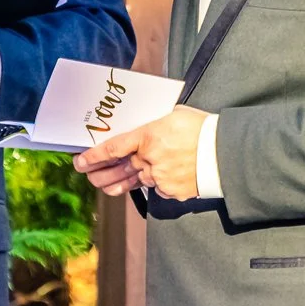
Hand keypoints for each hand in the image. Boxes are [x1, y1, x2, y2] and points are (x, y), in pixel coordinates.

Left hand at [74, 107, 210, 199]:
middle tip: (88, 174)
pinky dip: (153, 183)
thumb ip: (153, 123)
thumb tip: (142, 126)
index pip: (112, 148)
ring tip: (105, 185)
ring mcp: (159, 178)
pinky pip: (156, 188)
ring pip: (134, 181)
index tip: (80, 161)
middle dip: (100, 173)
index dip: (93, 156)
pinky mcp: (170, 191)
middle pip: (118, 169)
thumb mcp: (173, 115)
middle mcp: (148, 159)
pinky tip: (151, 180)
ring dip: (117, 183)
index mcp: (147, 136)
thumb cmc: (201, 128)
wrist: (224, 152)